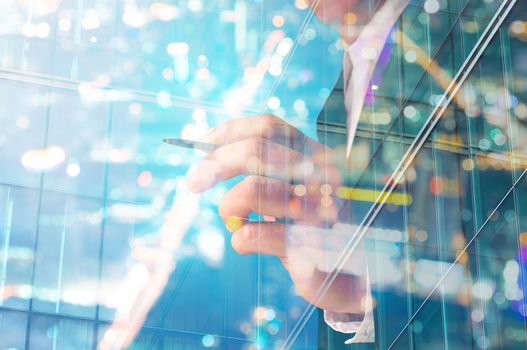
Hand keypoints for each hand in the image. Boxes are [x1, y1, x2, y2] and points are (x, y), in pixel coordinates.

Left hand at [187, 114, 366, 314]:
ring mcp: (320, 210)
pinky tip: (248, 242)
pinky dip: (240, 239)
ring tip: (234, 221)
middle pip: (255, 150)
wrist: (348, 277)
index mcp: (316, 156)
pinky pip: (254, 234)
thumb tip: (210, 155)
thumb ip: (265, 169)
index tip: (201, 145)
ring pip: (251, 190)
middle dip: (215, 164)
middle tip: (193, 182)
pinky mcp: (310, 247)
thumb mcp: (293, 191)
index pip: (268, 126)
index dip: (229, 132)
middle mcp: (322, 176)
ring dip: (229, 207)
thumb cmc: (310, 229)